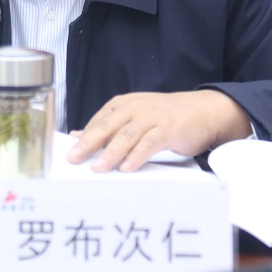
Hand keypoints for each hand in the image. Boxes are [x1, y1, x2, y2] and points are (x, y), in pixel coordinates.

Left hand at [66, 90, 251, 171]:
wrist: (203, 111)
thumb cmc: (166, 117)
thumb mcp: (135, 117)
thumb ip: (110, 126)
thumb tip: (80, 136)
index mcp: (124, 104)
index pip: (99, 120)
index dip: (84, 136)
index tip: (68, 152)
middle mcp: (135, 107)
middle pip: (108, 125)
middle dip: (89, 143)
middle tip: (74, 159)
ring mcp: (152, 117)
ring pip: (126, 135)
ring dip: (111, 152)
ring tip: (98, 168)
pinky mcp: (168, 129)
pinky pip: (149, 143)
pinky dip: (137, 156)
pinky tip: (127, 168)